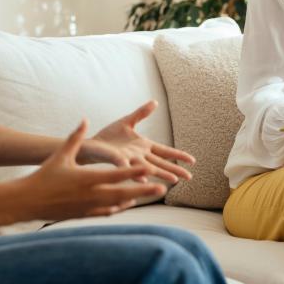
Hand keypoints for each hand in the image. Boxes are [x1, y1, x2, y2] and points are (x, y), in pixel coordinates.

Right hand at [21, 120, 166, 219]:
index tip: (149, 168)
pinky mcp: (84, 215)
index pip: (116, 175)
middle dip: (144, 190)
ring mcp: (88, 207)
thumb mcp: (61, 155)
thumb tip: (85, 120)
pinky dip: (118, 207)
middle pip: (123, 193)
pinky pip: (106, 212)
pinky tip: (125, 203)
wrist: (28, 201)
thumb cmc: (44, 176)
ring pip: (118, 204)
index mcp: (87, 179)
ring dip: (135, 199)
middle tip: (162, 187)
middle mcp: (91, 194)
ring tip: (149, 195)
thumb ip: (75, 137)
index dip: (135, 172)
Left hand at [80, 100, 195, 183]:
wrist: (90, 144)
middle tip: (189, 178)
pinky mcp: (116, 160)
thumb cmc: (108, 136)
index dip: (178, 155)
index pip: (165, 151)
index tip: (193, 161)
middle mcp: (139, 155)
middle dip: (175, 170)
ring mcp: (129, 159)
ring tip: (173, 181)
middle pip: (160, 163)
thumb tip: (155, 102)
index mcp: (143, 146)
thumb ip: (142, 113)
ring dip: (160, 173)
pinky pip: (127, 167)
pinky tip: (143, 178)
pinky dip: (135, 172)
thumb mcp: (128, 121)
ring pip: (148, 167)